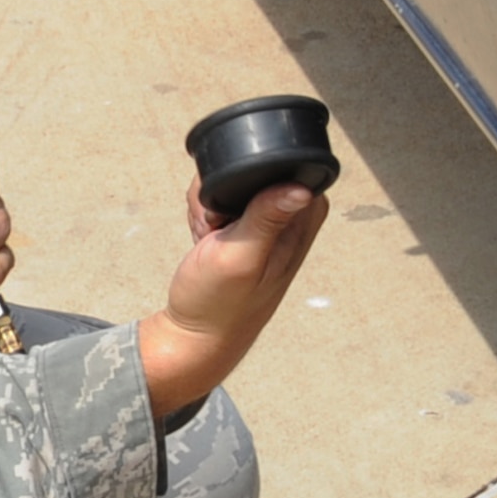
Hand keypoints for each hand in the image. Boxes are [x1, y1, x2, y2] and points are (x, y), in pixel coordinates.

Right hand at [137, 177, 327, 417]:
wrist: (194, 333)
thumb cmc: (219, 304)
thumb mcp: (242, 258)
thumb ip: (268, 219)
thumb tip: (302, 188)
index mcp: (301, 221)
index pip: (287, 165)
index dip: (251, 175)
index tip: (234, 210)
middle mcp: (290, 216)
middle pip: (252, 167)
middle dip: (221, 190)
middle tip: (217, 227)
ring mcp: (266, 220)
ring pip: (229, 180)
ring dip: (207, 204)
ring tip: (211, 238)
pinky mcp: (243, 225)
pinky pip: (217, 196)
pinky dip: (203, 213)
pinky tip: (207, 240)